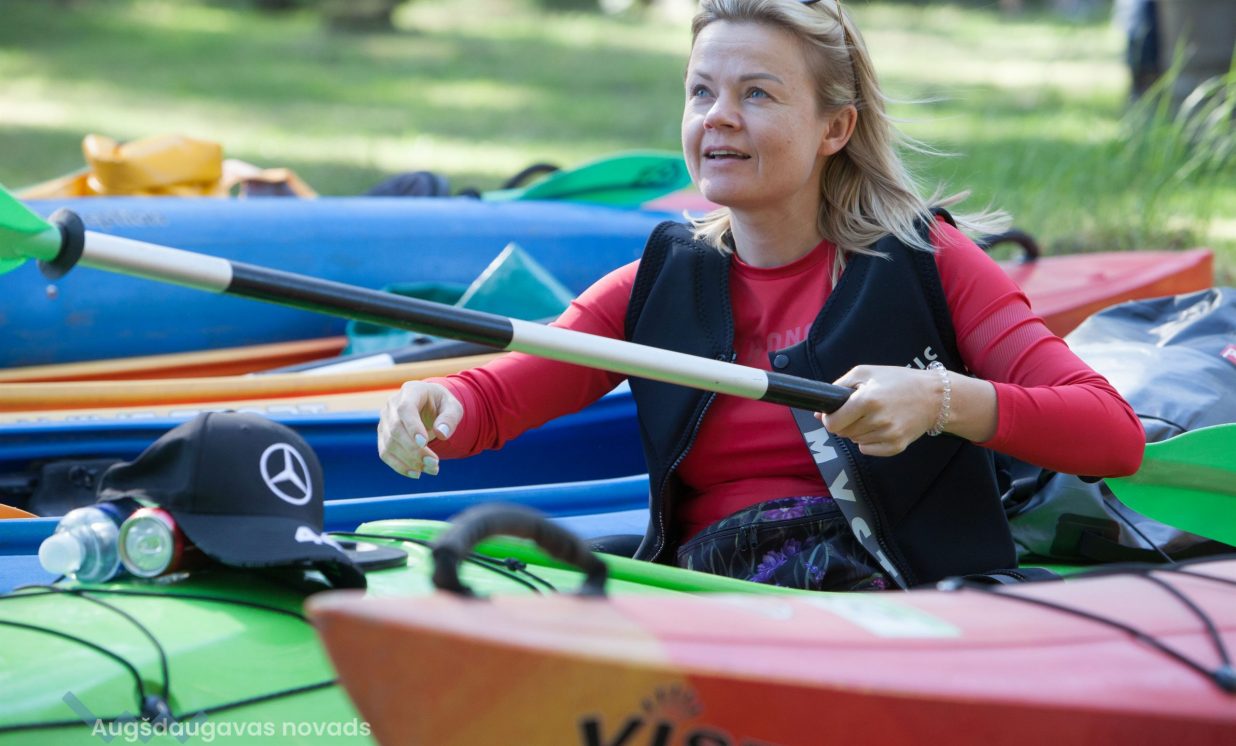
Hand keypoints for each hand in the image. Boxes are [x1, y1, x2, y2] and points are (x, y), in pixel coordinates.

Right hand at [378, 381, 463, 477]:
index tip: (424, 443)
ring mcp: (385, 420)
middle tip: (435, 463)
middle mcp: (392, 404)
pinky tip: (417, 473)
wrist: (427, 406)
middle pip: (396, 429)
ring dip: (409, 461)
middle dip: (414, 450)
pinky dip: (399, 466)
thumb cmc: (441, 405)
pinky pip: (385, 453)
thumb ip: (450, 418)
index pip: (405, 409)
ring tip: (432, 469)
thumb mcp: (453, 407)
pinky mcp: (383, 435)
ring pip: (389, 444)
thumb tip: (442, 434)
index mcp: (410, 391)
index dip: (412, 426)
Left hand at [815, 365, 942, 456]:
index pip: (833, 423)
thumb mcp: (865, 373)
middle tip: (858, 410)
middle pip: (843, 433)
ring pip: (855, 440)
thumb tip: (819, 412)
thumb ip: (838, 388)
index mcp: (867, 400)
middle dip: (845, 422)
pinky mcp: (896, 446)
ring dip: (858, 430)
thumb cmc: (897, 380)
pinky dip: (869, 440)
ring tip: (874, 415)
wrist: (934, 396)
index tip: (834, 413)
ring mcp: (888, 435)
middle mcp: (878, 420)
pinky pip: (868, 450)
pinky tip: (881, 426)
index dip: (829, 419)